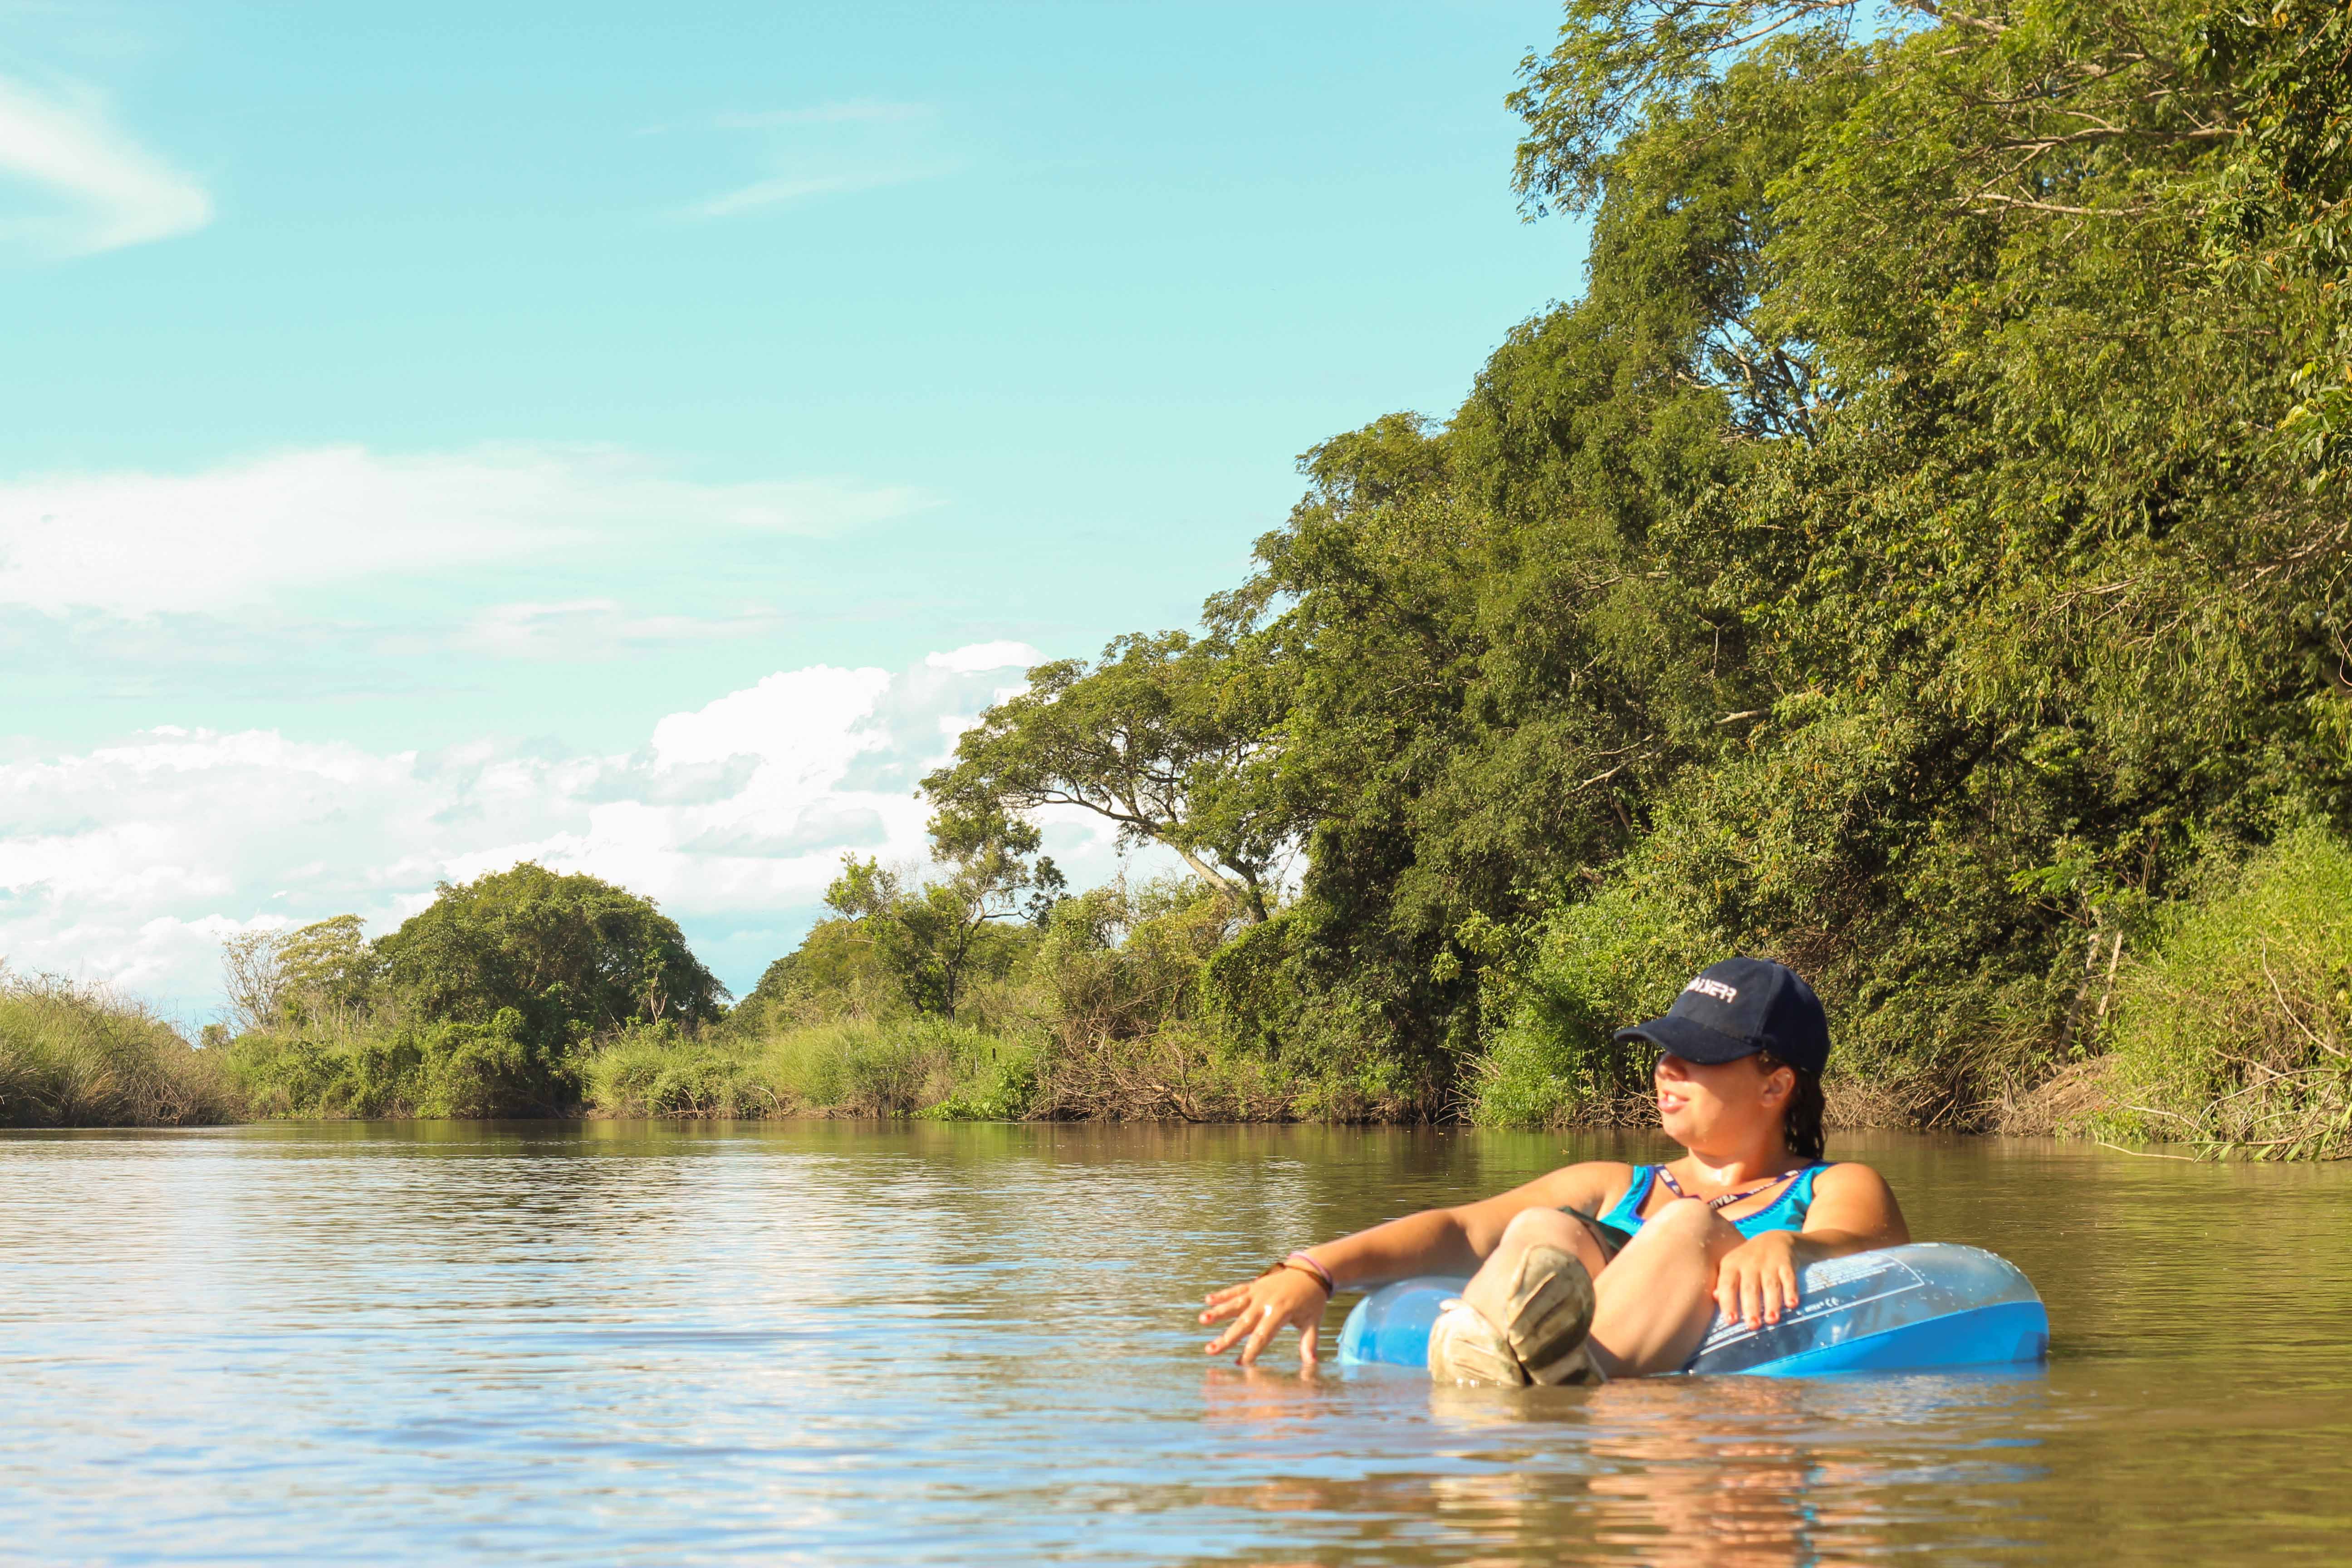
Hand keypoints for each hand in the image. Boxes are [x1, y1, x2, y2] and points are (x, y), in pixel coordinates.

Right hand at [1200, 1265, 1330, 1368]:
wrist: (1311, 1271)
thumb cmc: (1312, 1300)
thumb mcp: (1313, 1321)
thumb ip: (1309, 1342)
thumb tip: (1311, 1363)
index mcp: (1281, 1313)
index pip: (1263, 1335)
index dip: (1251, 1350)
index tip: (1240, 1364)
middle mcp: (1266, 1302)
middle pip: (1243, 1323)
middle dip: (1226, 1338)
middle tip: (1210, 1350)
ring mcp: (1258, 1292)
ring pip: (1235, 1304)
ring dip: (1218, 1312)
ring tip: (1203, 1319)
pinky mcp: (1254, 1285)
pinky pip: (1236, 1290)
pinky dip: (1222, 1295)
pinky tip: (1207, 1300)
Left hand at [1713, 1230, 1801, 1329]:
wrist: (1775, 1239)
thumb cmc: (1748, 1262)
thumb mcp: (1732, 1268)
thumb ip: (1724, 1284)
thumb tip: (1714, 1298)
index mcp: (1731, 1265)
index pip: (1727, 1285)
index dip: (1728, 1302)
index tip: (1731, 1321)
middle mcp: (1749, 1263)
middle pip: (1749, 1287)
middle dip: (1751, 1307)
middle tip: (1753, 1325)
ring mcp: (1769, 1262)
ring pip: (1770, 1284)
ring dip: (1772, 1303)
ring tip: (1772, 1320)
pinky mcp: (1786, 1262)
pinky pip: (1789, 1277)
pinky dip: (1791, 1291)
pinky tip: (1792, 1304)